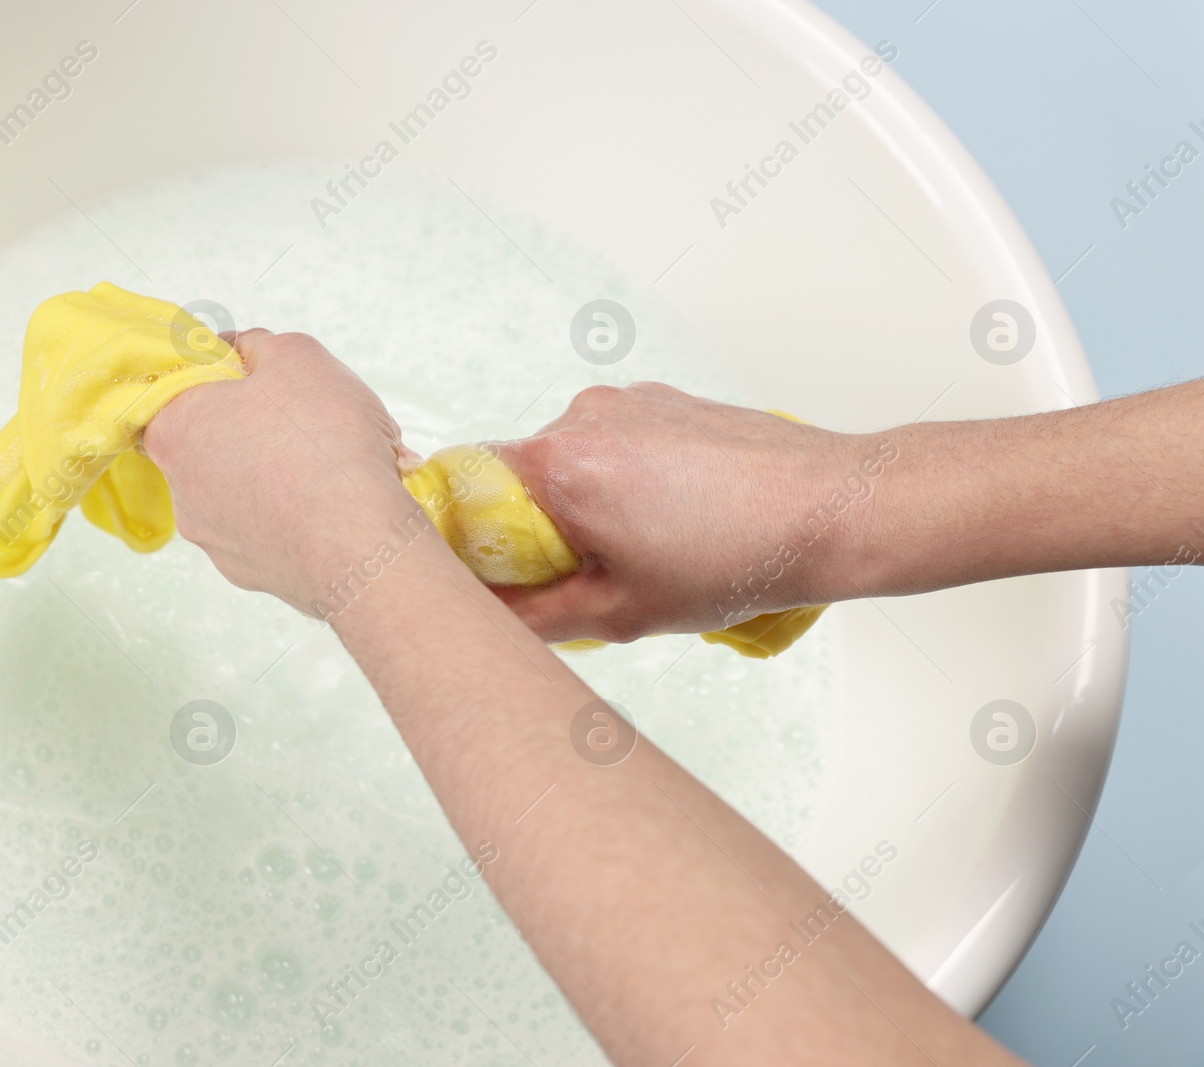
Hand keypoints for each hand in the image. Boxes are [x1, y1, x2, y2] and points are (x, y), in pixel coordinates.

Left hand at [143, 329, 421, 614]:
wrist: (357, 539)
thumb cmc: (324, 441)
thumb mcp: (298, 356)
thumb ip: (260, 346)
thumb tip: (245, 353)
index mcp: (178, 428)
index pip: (177, 393)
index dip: (218, 380)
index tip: (257, 378)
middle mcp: (181, 487)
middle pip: (211, 443)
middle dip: (254, 429)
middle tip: (303, 421)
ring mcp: (212, 536)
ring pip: (239, 491)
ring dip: (275, 475)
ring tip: (328, 467)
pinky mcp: (245, 571)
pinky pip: (264, 531)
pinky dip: (289, 517)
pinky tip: (327, 508)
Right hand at [492, 383, 893, 641]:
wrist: (834, 509)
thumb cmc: (738, 560)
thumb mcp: (622, 612)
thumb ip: (535, 615)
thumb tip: (485, 617)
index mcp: (560, 465)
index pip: (463, 488)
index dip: (468, 536)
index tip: (496, 572)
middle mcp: (582, 416)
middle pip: (516, 475)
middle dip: (535, 527)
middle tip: (586, 575)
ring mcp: (625, 402)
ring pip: (569, 460)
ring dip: (584, 504)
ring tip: (646, 546)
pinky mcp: (663, 400)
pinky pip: (613, 442)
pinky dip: (624, 479)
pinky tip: (674, 516)